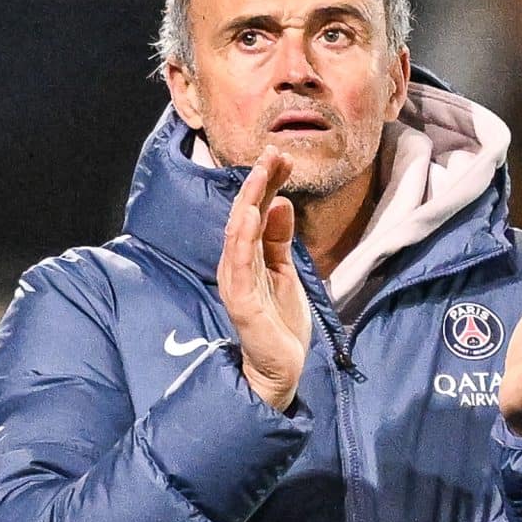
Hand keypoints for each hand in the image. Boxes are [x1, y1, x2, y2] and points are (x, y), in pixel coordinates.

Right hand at [218, 148, 311, 409]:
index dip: (268, 183)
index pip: (255, 212)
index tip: (283, 156)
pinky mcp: (242, 302)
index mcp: (249, 256)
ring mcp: (237, 283)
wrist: (280, 369)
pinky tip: (250, 216)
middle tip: (273, 152)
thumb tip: (280, 202)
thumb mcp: (284, 272)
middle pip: (244, 216)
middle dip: (258, 183)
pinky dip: (243, 239)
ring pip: (238, 235)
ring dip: (248, 202)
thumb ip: (279, 240)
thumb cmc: (280, 322)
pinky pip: (240, 266)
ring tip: (260, 175)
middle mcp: (237, 265)